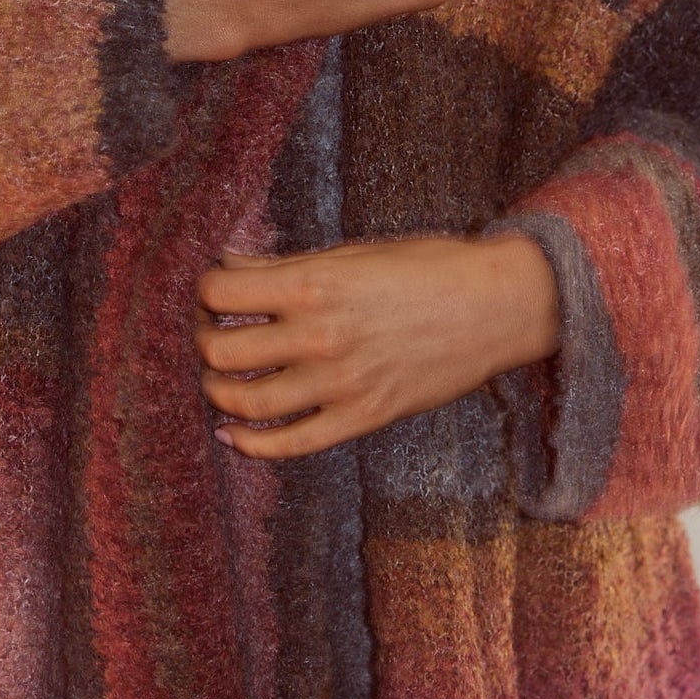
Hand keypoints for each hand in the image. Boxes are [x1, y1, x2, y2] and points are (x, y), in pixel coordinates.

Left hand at [195, 232, 559, 458]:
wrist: (496, 306)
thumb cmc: (426, 267)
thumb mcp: (350, 254)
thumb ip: (285, 266)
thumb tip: (229, 266)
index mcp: (313, 285)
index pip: (219, 293)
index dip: (204, 292)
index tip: (213, 294)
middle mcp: (319, 336)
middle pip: (220, 351)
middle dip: (203, 341)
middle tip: (211, 335)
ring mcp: (339, 384)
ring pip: (245, 401)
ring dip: (218, 392)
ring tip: (220, 380)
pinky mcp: (361, 418)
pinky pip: (290, 444)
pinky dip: (250, 444)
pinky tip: (233, 433)